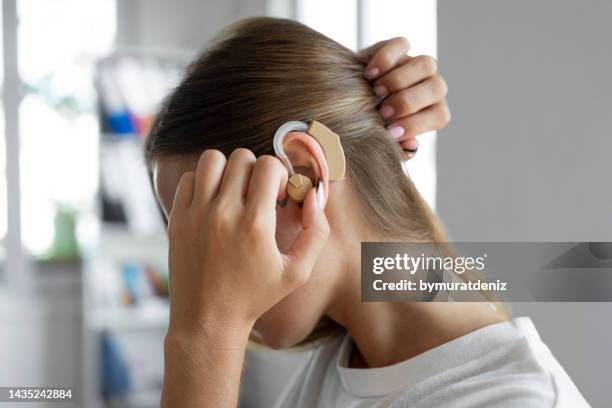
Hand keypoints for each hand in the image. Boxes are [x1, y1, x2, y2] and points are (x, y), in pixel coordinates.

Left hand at [166, 149, 329, 335]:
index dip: (279, 174)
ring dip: (227, 169)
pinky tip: (212, 202)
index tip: (277, 194)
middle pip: (241, 157)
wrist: (208, 319)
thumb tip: (313, 195)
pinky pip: (188, 178)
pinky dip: (202, 183)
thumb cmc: (255, 296)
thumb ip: (316, 231)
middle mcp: (224, 214)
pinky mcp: (177, 219)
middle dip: (255, 169)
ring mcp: (196, 215)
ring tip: (233, 191)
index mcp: (256, 224)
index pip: (268, 165)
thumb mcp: (298, 272)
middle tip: (256, 193)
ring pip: (211, 159)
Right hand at [361, 37, 450, 158]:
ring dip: (400, 80)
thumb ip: (397, 147)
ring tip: (375, 91)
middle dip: (408, 101)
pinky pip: (401, 45)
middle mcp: (429, 86)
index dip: (417, 124)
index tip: (390, 132)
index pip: (439, 115)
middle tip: (382, 112)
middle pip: (437, 87)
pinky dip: (385, 59)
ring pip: (426, 64)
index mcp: (433, 111)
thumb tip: (411, 145)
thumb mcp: (382, 140)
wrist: (348, 101)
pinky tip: (368, 74)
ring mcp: (415, 64)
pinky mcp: (398, 48)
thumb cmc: (369, 126)